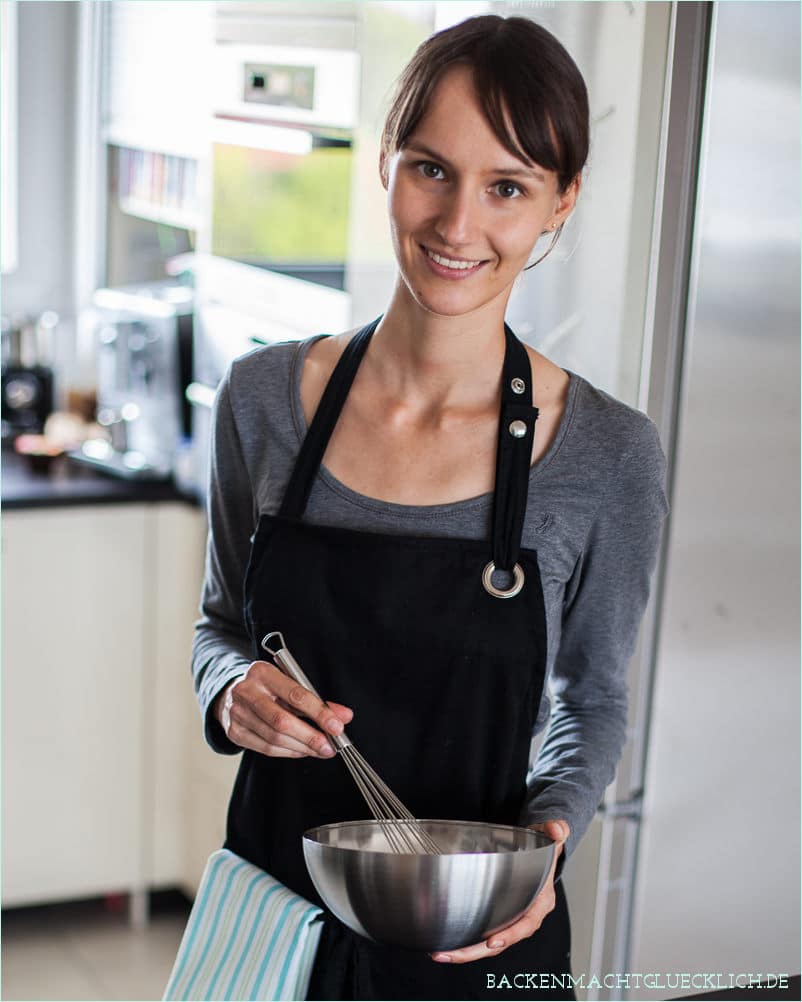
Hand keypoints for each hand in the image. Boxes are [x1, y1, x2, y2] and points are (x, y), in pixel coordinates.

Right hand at [214, 660, 352, 759]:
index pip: (295, 694)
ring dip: (302, 747)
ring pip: (274, 738)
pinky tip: (302, 750)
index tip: (337, 726)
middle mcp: (247, 692)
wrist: (231, 693)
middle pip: (282, 721)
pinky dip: (289, 752)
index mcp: (263, 673)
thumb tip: (343, 716)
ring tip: (320, 749)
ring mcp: (237, 714)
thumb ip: (317, 700)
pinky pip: (266, 748)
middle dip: (310, 736)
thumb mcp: (289, 683)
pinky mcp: (235, 733)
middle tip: (329, 746)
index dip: (319, 713)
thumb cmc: (267, 687)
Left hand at [430, 819, 568, 964]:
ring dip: (466, 951)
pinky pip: (484, 935)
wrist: (541, 850)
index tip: (493, 941)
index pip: (527, 923)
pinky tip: (447, 943)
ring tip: (441, 954)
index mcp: (541, 901)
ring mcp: (512, 918)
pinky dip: (467, 941)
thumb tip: (555, 830)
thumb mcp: (550, 836)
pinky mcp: (500, 916)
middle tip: (450, 954)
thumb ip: (555, 830)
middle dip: (476, 951)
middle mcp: (527, 914)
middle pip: (502, 941)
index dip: (510, 934)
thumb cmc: (544, 847)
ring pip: (490, 943)